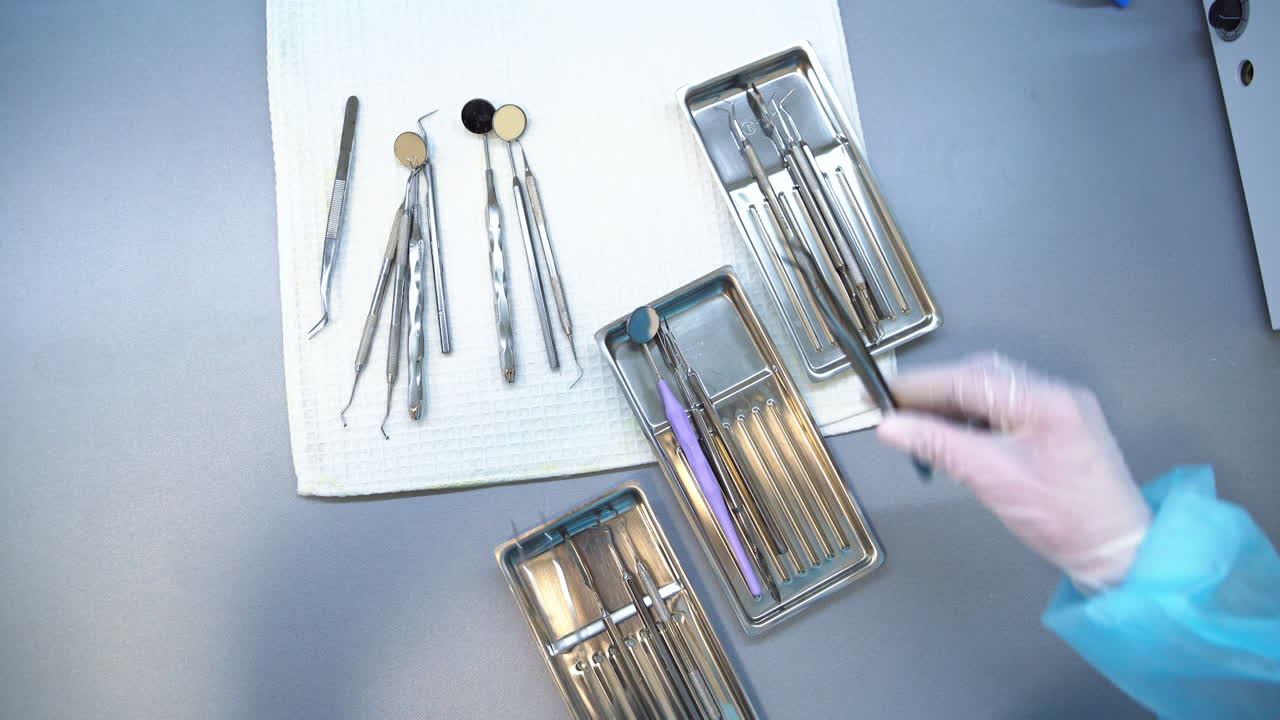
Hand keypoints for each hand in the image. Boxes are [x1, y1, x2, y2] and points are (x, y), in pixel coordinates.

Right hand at [876, 353, 1150, 591]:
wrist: (1117, 553)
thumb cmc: (1064, 519)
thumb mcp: (991, 479)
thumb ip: (937, 445)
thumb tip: (889, 427)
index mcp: (1045, 400)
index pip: (967, 379)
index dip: (917, 385)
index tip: (878, 393)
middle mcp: (1054, 394)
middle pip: (979, 377)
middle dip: (932, 391)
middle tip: (891, 409)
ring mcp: (1057, 411)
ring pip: (990, 392)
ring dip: (950, 404)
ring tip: (915, 424)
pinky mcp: (1055, 429)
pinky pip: (1003, 411)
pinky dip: (971, 419)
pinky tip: (952, 436)